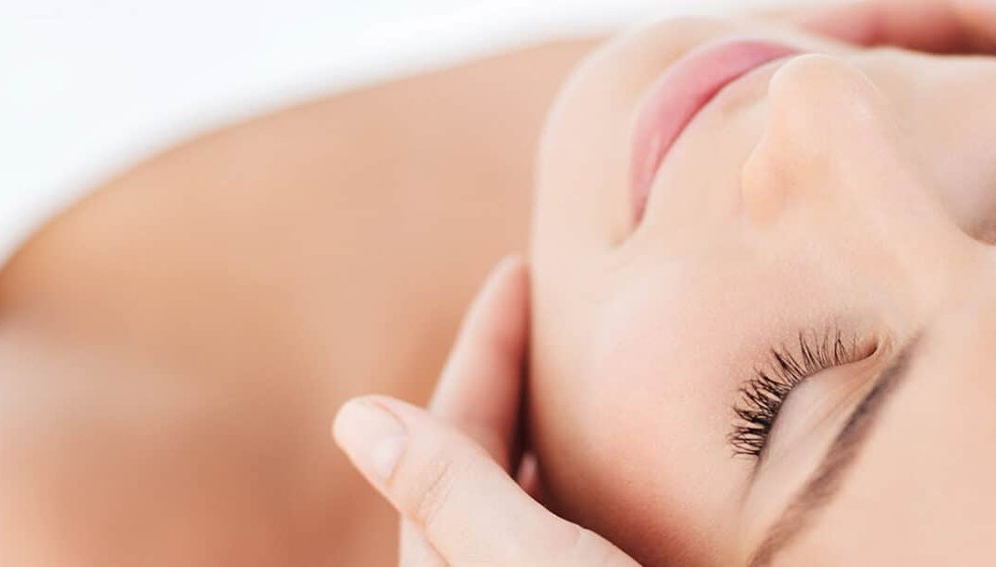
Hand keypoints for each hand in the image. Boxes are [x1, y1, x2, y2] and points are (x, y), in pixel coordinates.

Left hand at [332, 258, 636, 565]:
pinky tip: (644, 456)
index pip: (456, 430)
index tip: (519, 270)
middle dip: (521, 373)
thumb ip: (450, 491)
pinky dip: (605, 473)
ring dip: (561, 424)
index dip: (486, 345)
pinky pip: (588, 517)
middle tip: (561, 303)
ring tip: (602, 364)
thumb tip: (351, 416)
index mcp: (450, 564)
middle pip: (491, 454)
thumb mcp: (528, 561)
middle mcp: (490, 565)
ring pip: (539, 490)